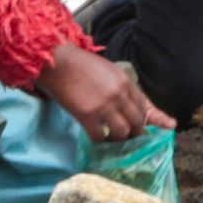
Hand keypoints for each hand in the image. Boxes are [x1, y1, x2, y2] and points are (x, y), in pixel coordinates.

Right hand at [40, 41, 171, 140]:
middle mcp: (119, 95)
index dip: (144, 118)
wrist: (58, 62)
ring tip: (113, 139)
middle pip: (137, 121)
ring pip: (122, 132)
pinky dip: (101, 140)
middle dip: (136, 132)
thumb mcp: (108, 70)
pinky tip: (97, 137)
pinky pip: (101, 136)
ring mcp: (104, 106)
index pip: (144, 105)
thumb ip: (120, 86)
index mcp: (125, 81)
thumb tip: (127, 104)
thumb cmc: (81, 64)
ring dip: (119, 139)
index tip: (143, 126)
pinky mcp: (88, 116)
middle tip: (130, 137)